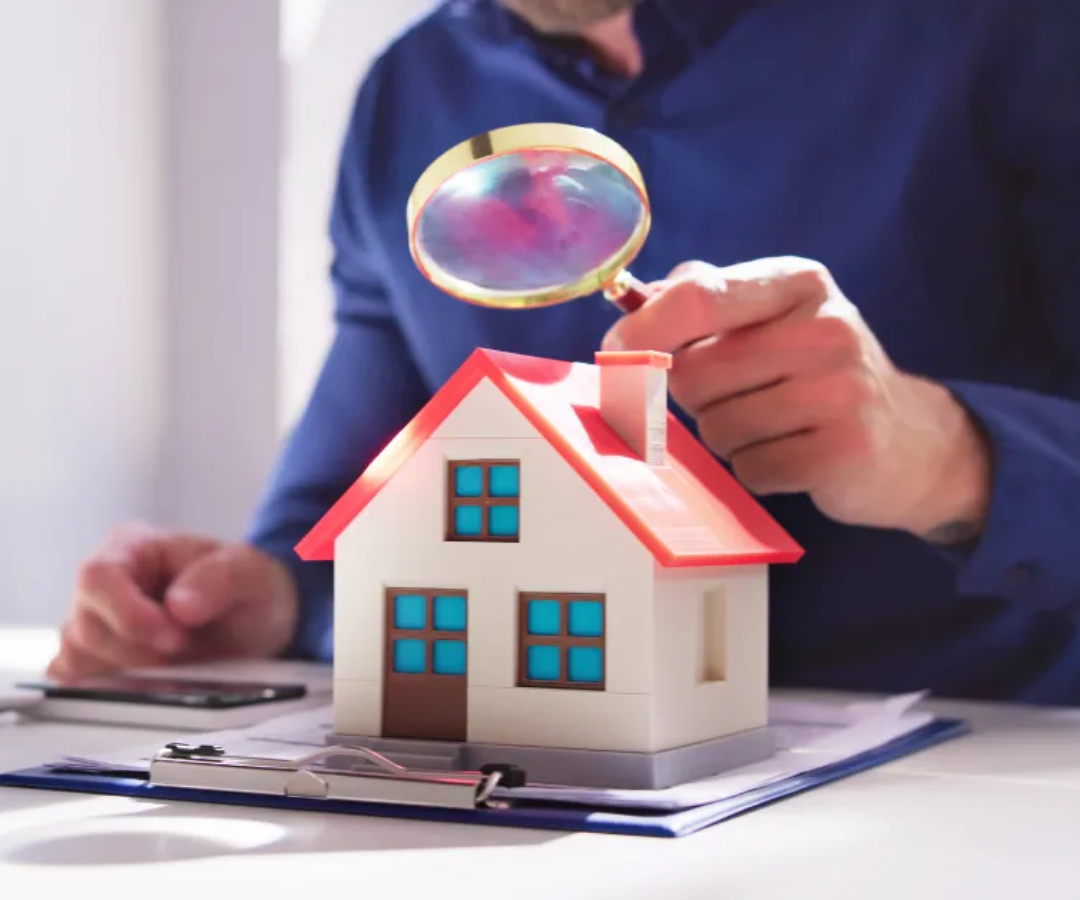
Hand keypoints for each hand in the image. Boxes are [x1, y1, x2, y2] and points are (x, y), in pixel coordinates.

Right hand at [47, 522, 298, 680]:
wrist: (256, 622)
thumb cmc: (246, 586)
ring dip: (133, 673)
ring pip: (81, 660)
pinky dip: (119, 690)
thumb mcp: (251, 572)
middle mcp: (104, 584)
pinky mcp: (97, 660)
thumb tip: (179, 606)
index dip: (128, 613)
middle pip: (87, 626)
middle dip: (140, 651)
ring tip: (179, 662)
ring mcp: (95, 624)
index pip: (98, 577)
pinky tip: (157, 681)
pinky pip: (84, 683)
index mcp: (131, 547)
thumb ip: (220, 579)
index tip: (173, 637)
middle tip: (187, 652)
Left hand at [601, 257, 991, 541]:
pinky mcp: (843, 451)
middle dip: (693, 396)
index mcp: (798, 282)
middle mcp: (825, 328)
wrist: (909, 440)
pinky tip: (793, 453)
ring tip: (773, 424)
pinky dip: (757, 470)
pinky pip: (750, 469)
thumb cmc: (815, 372)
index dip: (641, 331)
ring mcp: (840, 390)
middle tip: (735, 395)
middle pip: (695, 374)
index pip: (697, 297)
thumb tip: (633, 303)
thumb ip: (705, 299)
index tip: (613, 354)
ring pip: (717, 428)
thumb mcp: (773, 316)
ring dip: (728, 437)